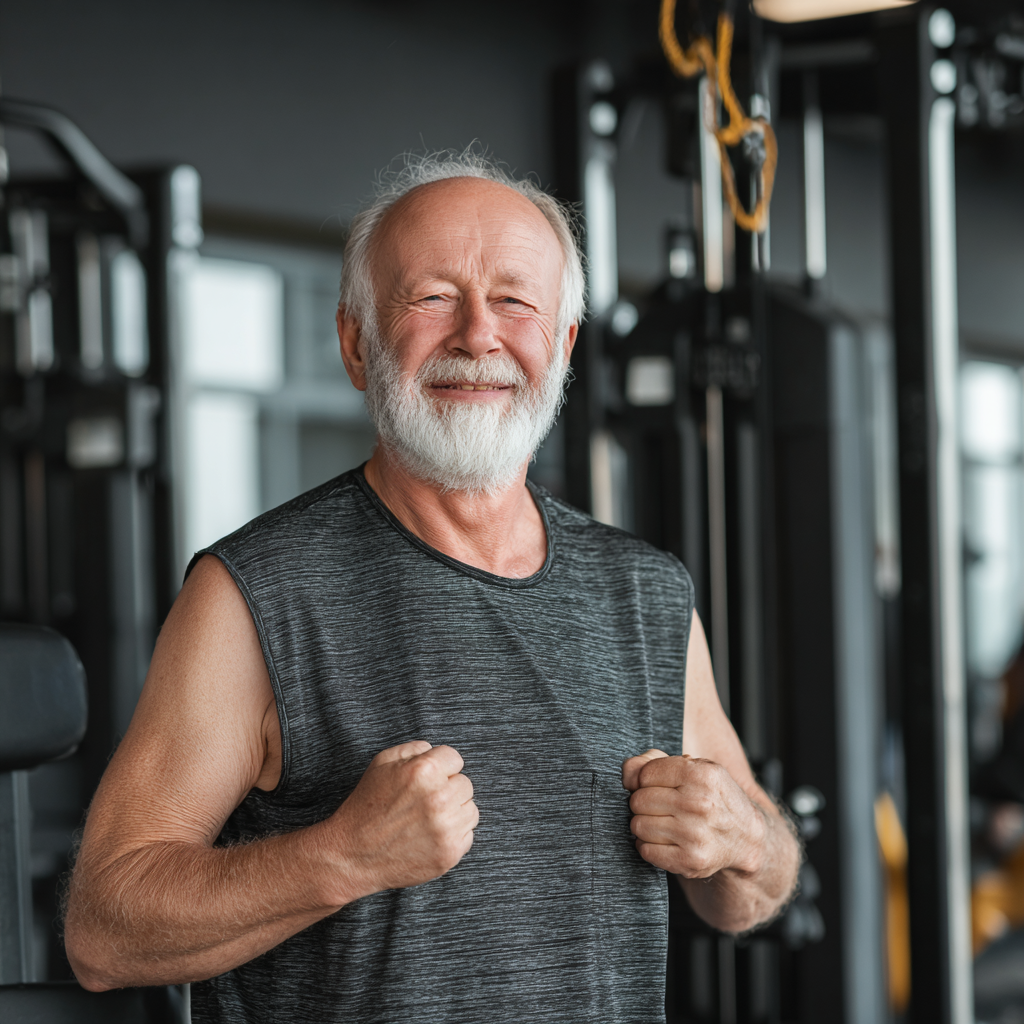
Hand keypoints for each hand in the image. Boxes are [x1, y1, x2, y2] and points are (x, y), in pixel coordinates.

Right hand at [323, 741, 477, 899]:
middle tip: (424, 801)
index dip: (440, 767)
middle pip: (465, 784)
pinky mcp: (449, 853)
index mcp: (424, 771)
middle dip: (448, 789)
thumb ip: (415, 749)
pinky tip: (429, 836)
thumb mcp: (382, 763)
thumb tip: (436, 750)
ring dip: (454, 812)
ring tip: (427, 818)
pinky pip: (467, 835)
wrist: (352, 854)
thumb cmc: (367, 805)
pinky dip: (452, 836)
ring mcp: (446, 829)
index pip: (455, 758)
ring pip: (470, 810)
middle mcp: (439, 798)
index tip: (428, 779)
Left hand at [622, 749, 765, 878]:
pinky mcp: (690, 861)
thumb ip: (653, 761)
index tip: (659, 786)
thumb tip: (627, 775)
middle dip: (644, 803)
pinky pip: (645, 850)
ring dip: (645, 825)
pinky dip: (649, 846)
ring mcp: (695, 835)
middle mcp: (700, 804)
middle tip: (660, 807)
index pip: (645, 774)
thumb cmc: (712, 797)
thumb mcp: (693, 768)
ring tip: (663, 823)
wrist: (745, 836)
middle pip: (638, 800)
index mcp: (701, 774)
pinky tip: (665, 840)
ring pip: (638, 825)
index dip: (646, 780)